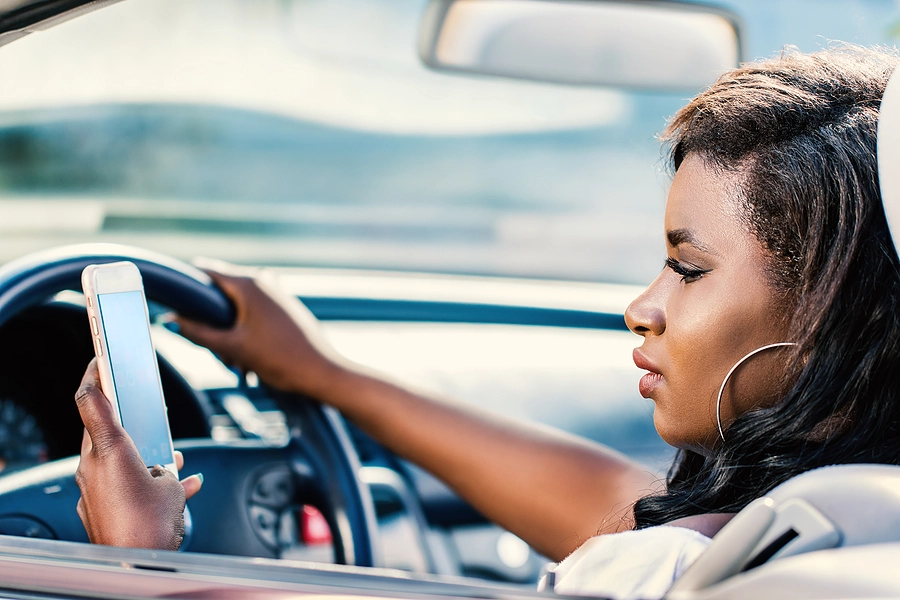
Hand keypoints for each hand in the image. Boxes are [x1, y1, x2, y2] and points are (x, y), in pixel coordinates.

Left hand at [74, 359, 202, 549]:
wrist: (135, 565)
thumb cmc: (149, 527)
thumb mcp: (170, 484)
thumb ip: (166, 466)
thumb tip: (164, 466)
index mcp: (109, 449)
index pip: (90, 399)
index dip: (94, 373)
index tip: (99, 357)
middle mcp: (92, 467)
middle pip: (104, 428)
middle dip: (129, 420)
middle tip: (145, 409)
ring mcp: (91, 489)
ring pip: (114, 457)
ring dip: (140, 454)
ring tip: (171, 460)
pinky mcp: (95, 508)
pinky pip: (118, 484)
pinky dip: (142, 482)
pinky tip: (177, 487)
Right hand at [176, 262, 343, 397]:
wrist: (322, 372)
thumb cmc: (280, 359)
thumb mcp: (232, 348)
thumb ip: (197, 333)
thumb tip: (169, 319)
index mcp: (249, 283)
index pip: (206, 270)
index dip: (188, 286)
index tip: (174, 303)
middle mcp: (264, 281)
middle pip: (222, 292)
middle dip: (213, 321)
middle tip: (218, 351)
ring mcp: (277, 293)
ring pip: (238, 307)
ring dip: (231, 333)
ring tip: (238, 363)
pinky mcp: (285, 308)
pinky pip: (255, 315)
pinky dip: (247, 335)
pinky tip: (253, 363)